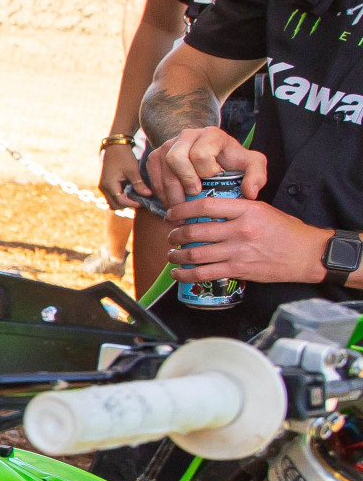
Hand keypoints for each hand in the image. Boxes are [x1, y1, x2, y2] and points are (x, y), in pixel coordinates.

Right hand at [98, 142, 151, 211]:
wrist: (115, 146)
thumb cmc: (124, 156)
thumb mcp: (133, 169)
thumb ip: (139, 184)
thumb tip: (148, 195)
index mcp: (109, 184)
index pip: (120, 201)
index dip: (133, 203)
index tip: (144, 201)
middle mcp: (104, 188)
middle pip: (115, 205)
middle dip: (127, 204)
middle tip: (140, 199)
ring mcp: (103, 187)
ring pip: (113, 202)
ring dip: (124, 201)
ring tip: (136, 195)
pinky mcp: (106, 185)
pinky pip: (113, 196)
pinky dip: (121, 197)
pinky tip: (131, 190)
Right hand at [144, 127, 263, 206]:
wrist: (209, 150)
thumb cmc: (231, 159)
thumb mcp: (251, 163)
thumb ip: (257, 175)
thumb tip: (250, 193)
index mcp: (211, 135)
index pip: (200, 154)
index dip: (205, 172)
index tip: (214, 179)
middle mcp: (186, 136)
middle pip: (175, 159)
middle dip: (184, 182)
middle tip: (194, 196)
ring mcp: (167, 145)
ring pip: (162, 171)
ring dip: (171, 194)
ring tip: (183, 208)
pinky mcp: (155, 157)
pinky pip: (152, 178)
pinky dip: (160, 194)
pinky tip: (172, 203)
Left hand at [165, 194, 336, 285]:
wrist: (307, 254)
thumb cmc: (286, 231)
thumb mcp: (263, 211)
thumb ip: (237, 209)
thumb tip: (208, 211)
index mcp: (247, 210)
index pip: (206, 206)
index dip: (183, 209)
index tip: (172, 213)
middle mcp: (240, 230)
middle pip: (195, 231)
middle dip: (175, 235)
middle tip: (172, 236)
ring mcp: (238, 252)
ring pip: (195, 254)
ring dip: (176, 255)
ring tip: (172, 254)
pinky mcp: (239, 270)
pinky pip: (204, 273)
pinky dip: (185, 274)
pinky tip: (178, 273)